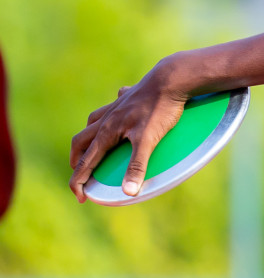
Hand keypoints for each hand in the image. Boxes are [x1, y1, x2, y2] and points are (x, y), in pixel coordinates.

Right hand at [69, 58, 194, 201]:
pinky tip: (118, 113)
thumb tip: (128, 193)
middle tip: (79, 173)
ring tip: (91, 146)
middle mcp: (107, 118)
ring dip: (89, 135)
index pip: (86, 161)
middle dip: (77, 159)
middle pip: (82, 140)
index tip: (80, 197)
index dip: (80, 181)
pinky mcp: (130, 96)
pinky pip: (114, 105)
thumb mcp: (149, 140)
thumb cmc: (160, 109)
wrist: (171, 79)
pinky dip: (111, 113)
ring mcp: (118, 106)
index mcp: (107, 131)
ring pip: (94, 121)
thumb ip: (137, 165)